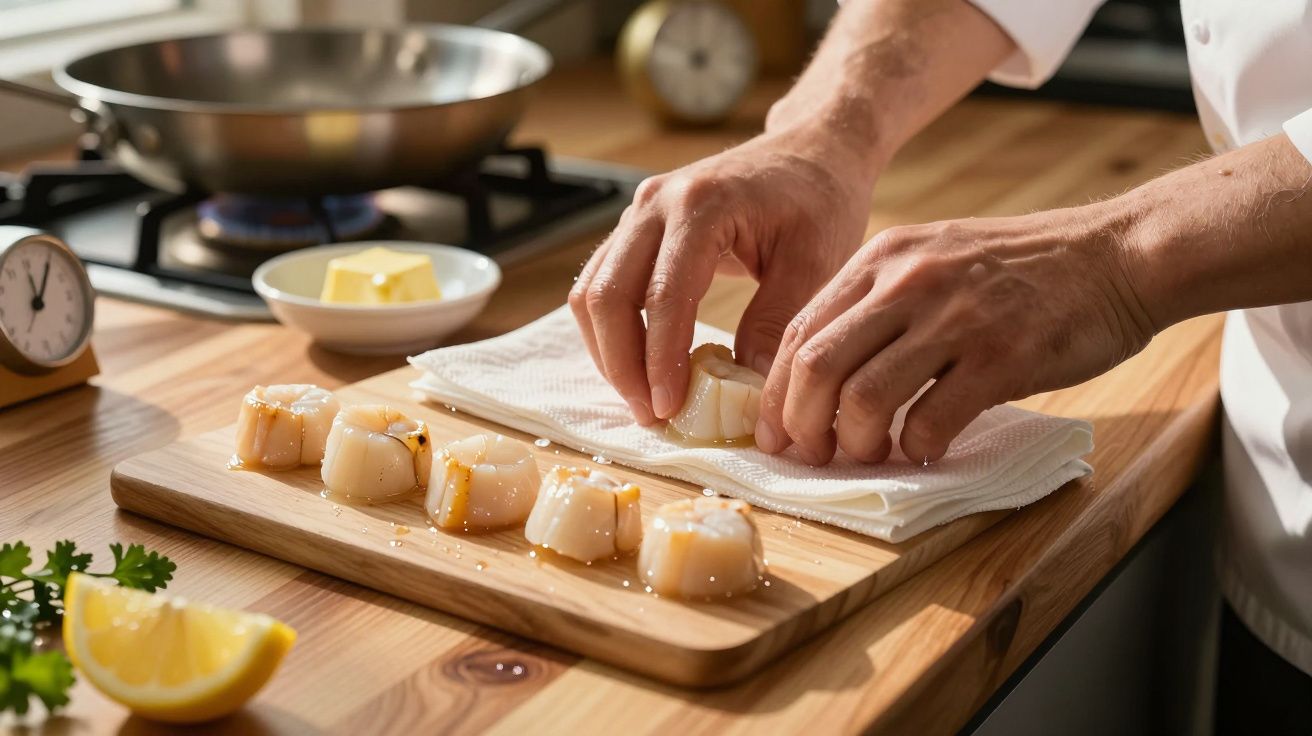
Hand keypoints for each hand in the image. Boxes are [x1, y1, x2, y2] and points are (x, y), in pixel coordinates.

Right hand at [570, 126, 880, 423]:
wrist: (810, 152)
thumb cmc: (819, 200)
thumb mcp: (817, 260)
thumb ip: (777, 321)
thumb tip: (746, 387)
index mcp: (701, 204)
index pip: (662, 294)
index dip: (660, 359)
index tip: (670, 407)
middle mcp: (655, 203)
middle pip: (606, 295)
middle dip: (622, 365)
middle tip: (651, 414)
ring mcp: (637, 214)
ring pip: (592, 293)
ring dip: (609, 353)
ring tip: (644, 400)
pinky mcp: (634, 230)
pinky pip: (601, 286)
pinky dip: (612, 333)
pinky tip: (641, 368)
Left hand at [754, 205, 1156, 464]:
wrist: (1117, 254)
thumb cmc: (1022, 266)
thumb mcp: (934, 257)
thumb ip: (880, 300)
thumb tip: (824, 370)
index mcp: (884, 258)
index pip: (802, 331)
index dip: (777, 393)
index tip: (778, 431)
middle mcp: (909, 282)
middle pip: (817, 367)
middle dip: (802, 425)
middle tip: (814, 455)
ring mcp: (954, 318)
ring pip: (864, 397)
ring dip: (857, 443)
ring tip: (873, 455)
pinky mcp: (1001, 356)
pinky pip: (932, 419)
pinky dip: (918, 448)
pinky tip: (927, 449)